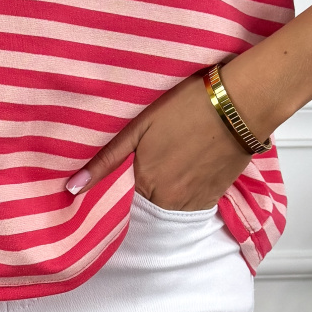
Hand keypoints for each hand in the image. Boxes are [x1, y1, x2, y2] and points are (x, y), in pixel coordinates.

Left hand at [66, 72, 253, 210]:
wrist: (240, 105)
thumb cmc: (188, 107)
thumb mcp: (139, 128)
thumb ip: (105, 161)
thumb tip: (71, 189)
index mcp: (144, 184)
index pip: (119, 200)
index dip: (117, 186)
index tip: (120, 172)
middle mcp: (168, 201)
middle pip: (144, 204)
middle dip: (140, 189)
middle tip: (148, 162)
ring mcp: (193, 202)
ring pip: (167, 207)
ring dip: (162, 193)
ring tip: (168, 164)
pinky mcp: (214, 197)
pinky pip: (189, 205)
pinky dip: (183, 193)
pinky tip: (184, 168)